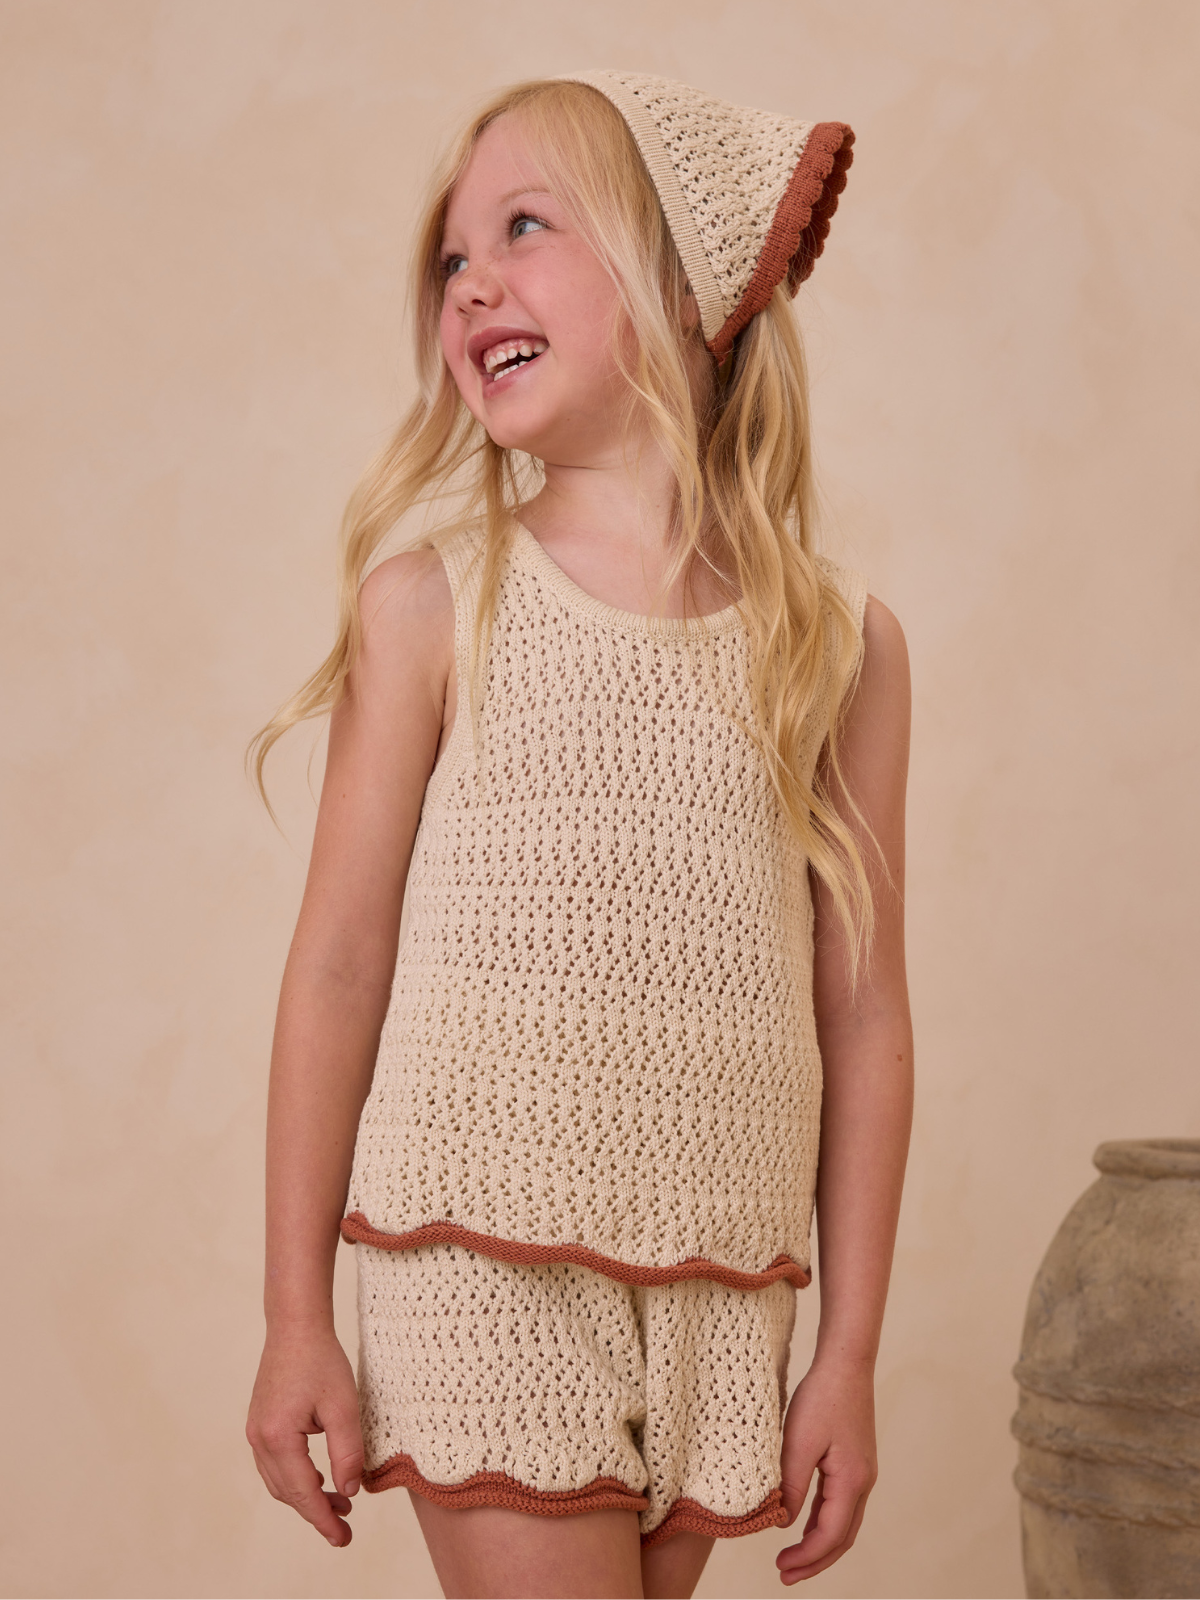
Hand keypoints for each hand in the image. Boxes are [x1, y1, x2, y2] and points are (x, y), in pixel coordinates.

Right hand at [246, 1326, 364, 1546]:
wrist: (295, 1326)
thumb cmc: (321, 1360)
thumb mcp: (343, 1407)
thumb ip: (347, 1452)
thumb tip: (349, 1490)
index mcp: (278, 1437)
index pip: (303, 1493)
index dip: (324, 1519)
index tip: (343, 1539)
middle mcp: (260, 1439)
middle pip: (288, 1492)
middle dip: (316, 1512)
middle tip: (345, 1528)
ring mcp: (256, 1431)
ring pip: (279, 1481)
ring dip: (307, 1496)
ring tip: (339, 1504)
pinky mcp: (260, 1423)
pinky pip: (275, 1464)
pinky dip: (296, 1479)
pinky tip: (319, 1478)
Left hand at [775, 1357, 877, 1583]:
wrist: (845, 1363)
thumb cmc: (822, 1397)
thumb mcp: (799, 1442)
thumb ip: (792, 1486)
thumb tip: (784, 1524)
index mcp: (852, 1481)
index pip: (831, 1535)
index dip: (807, 1557)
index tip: (781, 1568)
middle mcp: (863, 1482)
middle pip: (842, 1537)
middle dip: (815, 1560)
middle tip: (786, 1575)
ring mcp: (862, 1472)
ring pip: (843, 1522)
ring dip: (819, 1543)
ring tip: (792, 1557)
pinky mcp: (854, 1462)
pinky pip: (840, 1503)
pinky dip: (823, 1520)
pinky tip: (803, 1522)